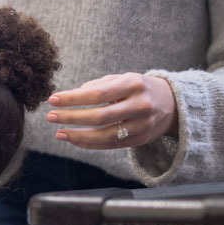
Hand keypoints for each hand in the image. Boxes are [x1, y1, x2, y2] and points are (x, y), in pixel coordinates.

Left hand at [48, 72, 176, 148]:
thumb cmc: (139, 88)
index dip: (73, 98)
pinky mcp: (140, 139)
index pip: (97, 93)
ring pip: (105, 135)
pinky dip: (89, 144)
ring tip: (59, 133)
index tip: (53, 99)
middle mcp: (140, 105)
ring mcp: (142, 125)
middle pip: (100, 116)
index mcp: (134, 84)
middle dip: (71, 117)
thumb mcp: (123, 79)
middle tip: (50, 116)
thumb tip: (72, 96)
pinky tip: (74, 139)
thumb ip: (98, 85)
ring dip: (78, 136)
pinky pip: (110, 145)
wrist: (172, 103)